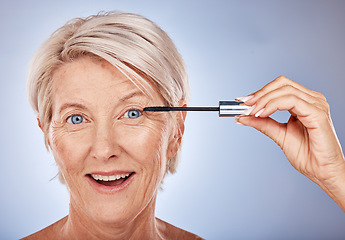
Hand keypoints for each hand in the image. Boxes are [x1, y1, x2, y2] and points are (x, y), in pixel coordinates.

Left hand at [236, 76, 344, 209]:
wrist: (322, 172)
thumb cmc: (307, 155)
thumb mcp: (279, 135)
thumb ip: (263, 123)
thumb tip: (243, 116)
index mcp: (304, 103)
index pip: (280, 87)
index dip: (260, 92)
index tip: (242, 102)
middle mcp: (312, 100)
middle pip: (281, 84)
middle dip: (260, 93)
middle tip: (244, 105)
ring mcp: (316, 105)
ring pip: (284, 90)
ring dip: (264, 99)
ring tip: (252, 112)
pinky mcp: (317, 113)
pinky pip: (291, 101)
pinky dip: (273, 105)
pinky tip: (262, 114)